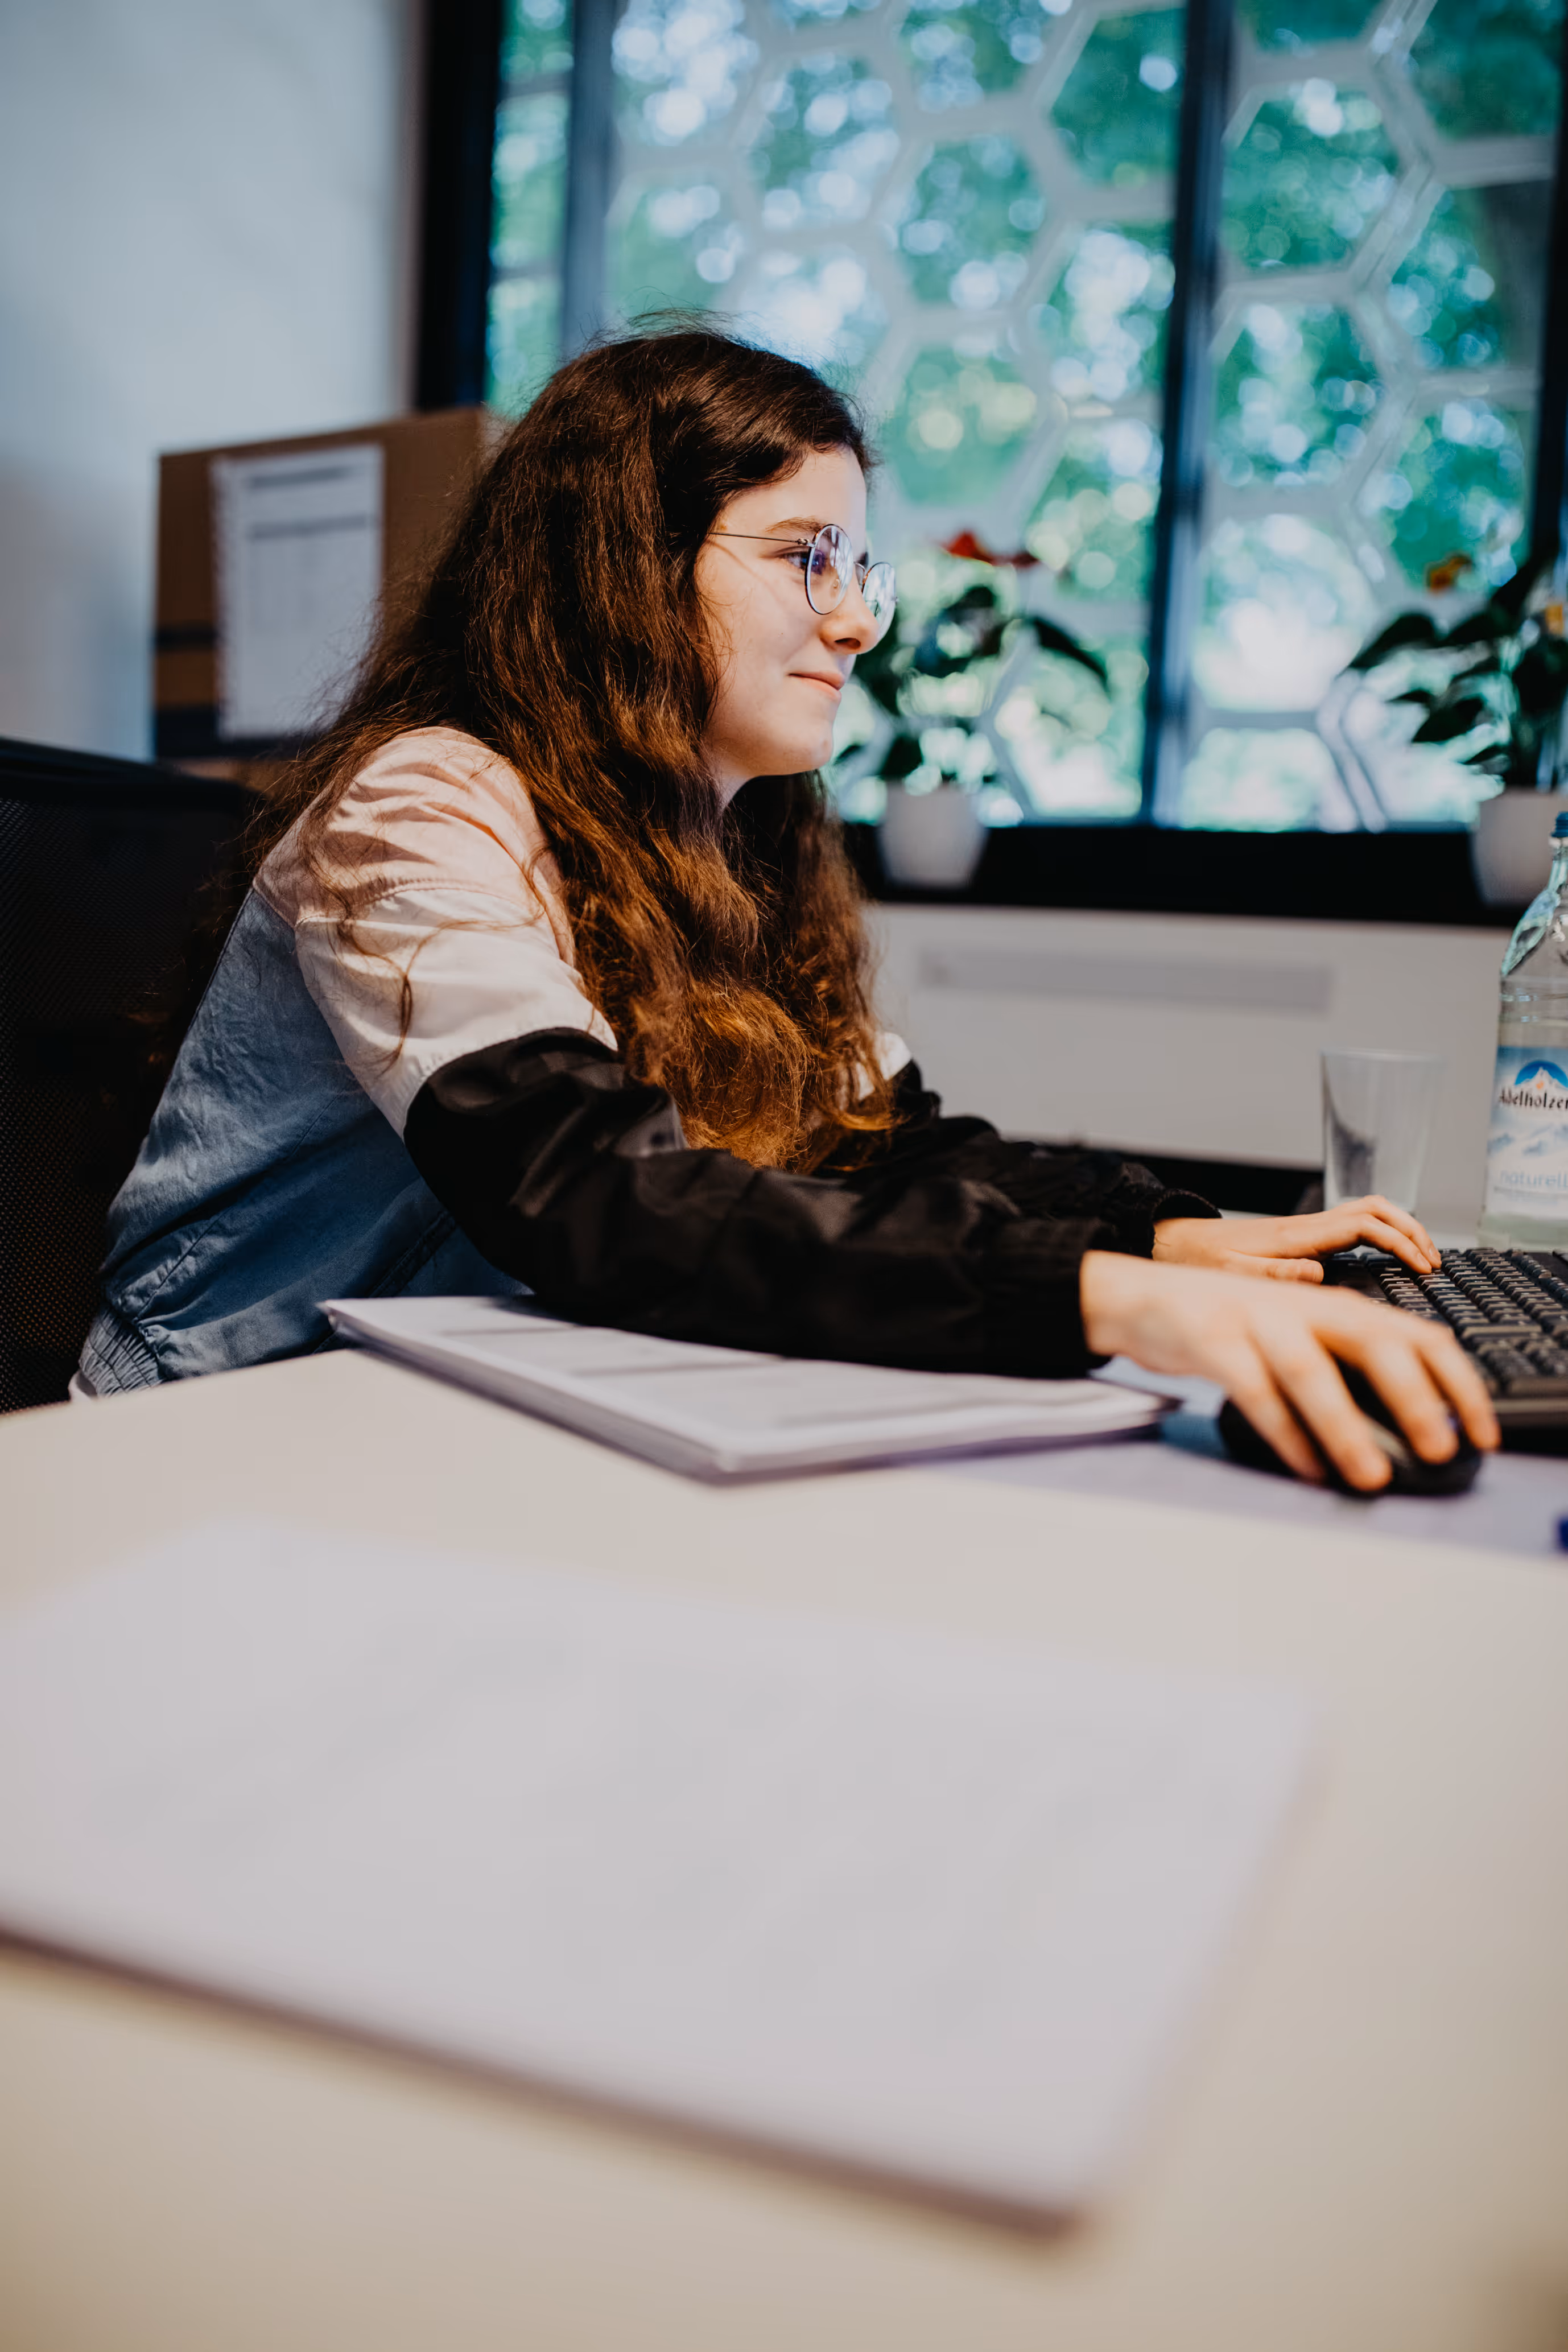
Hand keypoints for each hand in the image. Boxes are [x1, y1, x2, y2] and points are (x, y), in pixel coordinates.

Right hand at [1080, 1251, 1498, 1490]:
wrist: (1144, 1297)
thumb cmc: (1231, 1326)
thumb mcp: (1301, 1336)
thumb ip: (1348, 1370)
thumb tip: (1408, 1432)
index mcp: (1338, 1308)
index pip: (1418, 1336)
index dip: (1457, 1383)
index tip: (1481, 1431)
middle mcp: (1305, 1308)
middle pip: (1375, 1343)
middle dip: (1415, 1397)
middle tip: (1440, 1447)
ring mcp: (1257, 1321)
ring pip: (1310, 1370)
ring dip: (1344, 1426)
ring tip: (1369, 1475)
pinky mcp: (1213, 1341)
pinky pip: (1254, 1389)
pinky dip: (1282, 1430)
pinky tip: (1303, 1465)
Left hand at [1153, 1196, 1440, 1283]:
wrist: (1175, 1245)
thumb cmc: (1200, 1263)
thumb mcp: (1232, 1276)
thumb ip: (1275, 1276)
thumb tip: (1319, 1275)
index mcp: (1297, 1237)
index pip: (1364, 1225)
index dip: (1400, 1243)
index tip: (1422, 1269)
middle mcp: (1307, 1227)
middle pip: (1375, 1208)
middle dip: (1411, 1229)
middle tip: (1433, 1261)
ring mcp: (1307, 1229)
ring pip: (1367, 1210)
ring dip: (1399, 1227)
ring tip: (1422, 1257)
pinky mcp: (1303, 1236)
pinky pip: (1353, 1224)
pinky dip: (1381, 1233)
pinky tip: (1389, 1257)